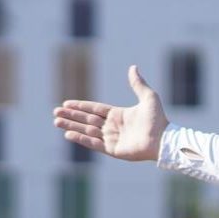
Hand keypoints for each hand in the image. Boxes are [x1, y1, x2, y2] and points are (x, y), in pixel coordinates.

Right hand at [53, 65, 167, 161]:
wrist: (163, 139)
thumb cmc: (158, 120)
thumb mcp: (148, 97)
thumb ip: (138, 84)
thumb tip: (133, 67)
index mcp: (118, 115)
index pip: (94, 109)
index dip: (80, 106)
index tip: (66, 103)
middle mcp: (113, 127)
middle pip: (87, 120)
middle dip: (71, 116)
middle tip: (55, 112)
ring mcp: (112, 139)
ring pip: (87, 131)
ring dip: (72, 126)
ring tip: (56, 122)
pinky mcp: (113, 150)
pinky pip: (94, 143)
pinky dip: (81, 139)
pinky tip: (68, 134)